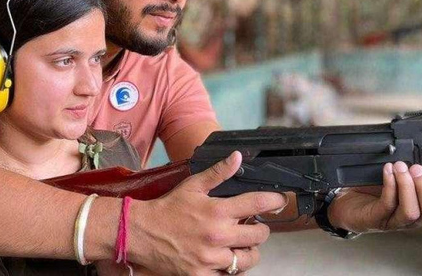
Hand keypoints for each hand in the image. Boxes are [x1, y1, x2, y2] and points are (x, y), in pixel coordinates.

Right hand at [129, 151, 286, 275]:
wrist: (141, 234)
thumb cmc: (167, 209)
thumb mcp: (193, 186)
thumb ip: (218, 173)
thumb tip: (237, 158)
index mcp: (218, 211)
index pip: (258, 204)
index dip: (275, 201)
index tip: (280, 201)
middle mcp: (218, 236)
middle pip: (259, 235)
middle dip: (260, 229)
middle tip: (254, 226)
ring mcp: (210, 258)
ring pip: (248, 259)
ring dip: (249, 252)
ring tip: (242, 245)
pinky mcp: (201, 275)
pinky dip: (231, 269)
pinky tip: (226, 259)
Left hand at [327, 162, 421, 233]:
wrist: (348, 202)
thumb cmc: (375, 189)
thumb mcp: (400, 179)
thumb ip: (414, 172)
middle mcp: (412, 219)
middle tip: (417, 169)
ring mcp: (394, 221)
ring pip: (410, 212)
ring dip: (408, 187)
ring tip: (401, 167)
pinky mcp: (376, 219)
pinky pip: (387, 205)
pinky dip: (390, 185)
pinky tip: (389, 171)